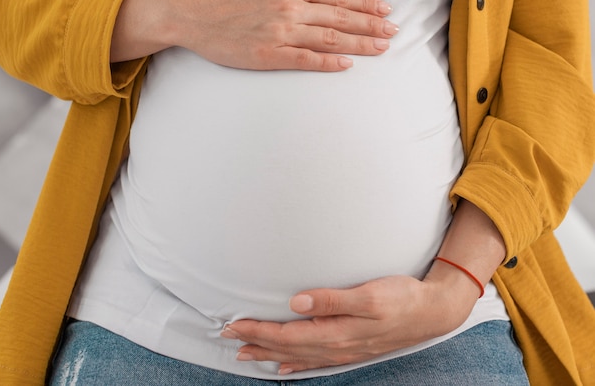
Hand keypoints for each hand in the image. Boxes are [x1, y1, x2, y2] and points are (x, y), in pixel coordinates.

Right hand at [168, 0, 397, 70]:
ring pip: (330, 39)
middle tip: (394, 31)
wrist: (194, 13)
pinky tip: (348, 64)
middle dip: (372, 25)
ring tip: (382, 47)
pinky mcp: (269, 55)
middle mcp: (290, 7)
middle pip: (341, 17)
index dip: (364, 4)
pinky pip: (306, 59)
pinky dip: (329, 62)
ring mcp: (281, 32)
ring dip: (360, 44)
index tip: (385, 10)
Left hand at [220, 273, 478, 374]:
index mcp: (337, 332)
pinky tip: (284, 366)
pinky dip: (295, 363)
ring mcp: (344, 350)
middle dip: (256, 342)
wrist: (432, 312)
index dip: (258, 331)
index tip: (234, 325)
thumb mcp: (369, 295)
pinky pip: (315, 360)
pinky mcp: (351, 347)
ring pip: (298, 355)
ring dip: (270, 353)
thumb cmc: (402, 298)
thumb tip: (296, 302)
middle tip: (229, 337)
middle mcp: (337, 346)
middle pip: (287, 347)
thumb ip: (331, 299)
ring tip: (246, 354)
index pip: (287, 335)